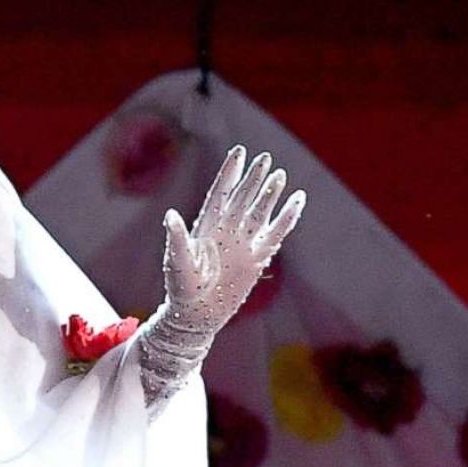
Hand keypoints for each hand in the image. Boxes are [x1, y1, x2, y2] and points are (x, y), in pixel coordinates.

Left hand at [160, 145, 305, 331]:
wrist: (197, 315)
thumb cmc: (181, 288)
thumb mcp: (176, 263)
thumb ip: (177, 239)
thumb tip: (170, 215)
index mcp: (206, 226)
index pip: (220, 193)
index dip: (229, 173)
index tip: (240, 151)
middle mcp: (226, 230)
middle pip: (242, 198)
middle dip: (253, 178)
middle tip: (266, 158)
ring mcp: (243, 243)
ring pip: (260, 213)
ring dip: (269, 195)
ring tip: (280, 175)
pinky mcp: (256, 259)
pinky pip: (275, 235)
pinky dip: (286, 219)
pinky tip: (297, 201)